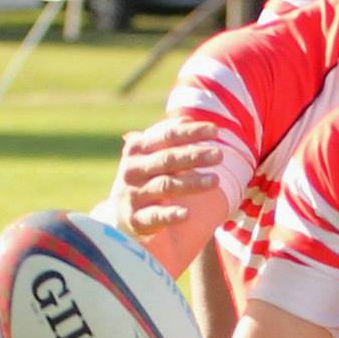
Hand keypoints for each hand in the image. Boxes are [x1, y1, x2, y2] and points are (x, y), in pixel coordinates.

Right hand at [108, 118, 222, 232]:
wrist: (118, 212)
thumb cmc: (143, 176)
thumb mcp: (150, 154)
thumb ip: (166, 137)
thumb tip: (186, 119)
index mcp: (137, 149)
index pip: (166, 136)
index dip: (190, 132)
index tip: (215, 130)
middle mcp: (133, 169)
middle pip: (167, 160)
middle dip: (194, 156)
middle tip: (219, 155)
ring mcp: (133, 194)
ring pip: (165, 186)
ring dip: (191, 183)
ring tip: (215, 180)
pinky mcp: (135, 218)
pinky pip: (154, 216)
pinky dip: (170, 215)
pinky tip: (187, 214)